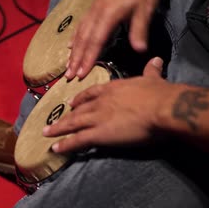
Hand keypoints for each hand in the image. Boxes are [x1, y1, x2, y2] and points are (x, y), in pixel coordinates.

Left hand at [44, 57, 175, 152]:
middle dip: (65, 116)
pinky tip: (55, 148)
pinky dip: (65, 144)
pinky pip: (78, 140)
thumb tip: (155, 60)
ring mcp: (97, 117)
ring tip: (46, 133)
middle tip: (53, 121)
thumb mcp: (153, 79)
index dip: (80, 99)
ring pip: (73, 123)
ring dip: (58, 129)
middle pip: (78, 109)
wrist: (162, 107)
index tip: (71, 102)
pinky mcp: (99, 134)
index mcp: (113, 88)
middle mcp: (101, 101)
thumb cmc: (159, 94)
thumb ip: (151, 71)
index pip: (91, 93)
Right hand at [65, 0, 160, 79]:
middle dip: (76, 59)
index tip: (82, 73)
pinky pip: (80, 25)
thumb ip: (139, 31)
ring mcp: (93, 10)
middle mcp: (96, 13)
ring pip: (79, 33)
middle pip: (83, 40)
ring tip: (68, 67)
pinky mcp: (94, 8)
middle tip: (69, 76)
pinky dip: (74, 38)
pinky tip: (70, 47)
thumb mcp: (145, 11)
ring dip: (73, 52)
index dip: (88, 58)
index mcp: (108, 15)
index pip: (96, 41)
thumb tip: (139, 50)